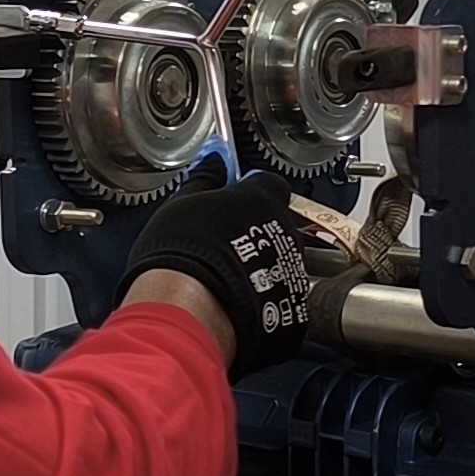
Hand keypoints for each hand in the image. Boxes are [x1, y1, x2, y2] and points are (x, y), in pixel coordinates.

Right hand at [118, 162, 313, 377]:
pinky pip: (280, 294)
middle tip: (221, 242)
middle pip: (276, 221)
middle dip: (254, 230)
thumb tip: (214, 163)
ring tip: (223, 276)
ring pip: (280, 258)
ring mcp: (292, 270)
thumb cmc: (184, 257)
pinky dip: (263, 296)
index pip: (268, 182)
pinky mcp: (292, 306)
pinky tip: (234, 301)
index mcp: (262, 199)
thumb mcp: (182, 204)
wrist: (190, 312)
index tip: (229, 200)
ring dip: (260, 264)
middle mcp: (285, 231)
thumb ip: (204, 179)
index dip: (247, 192)